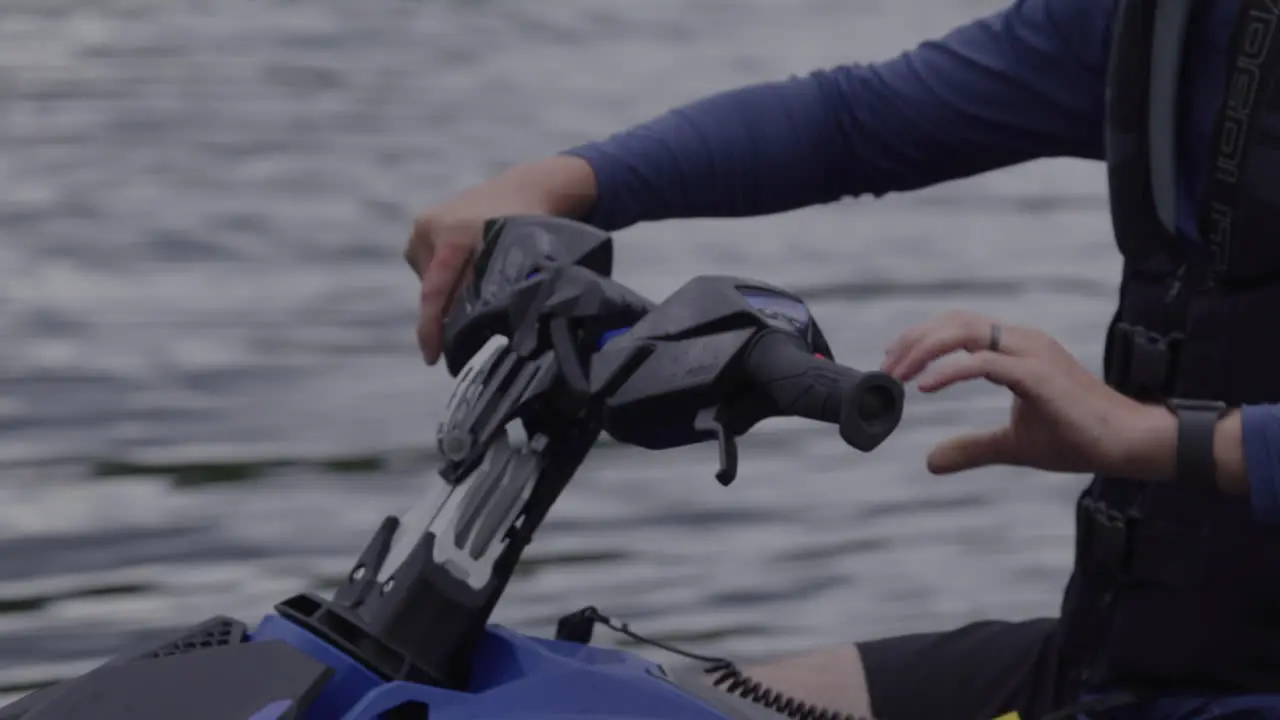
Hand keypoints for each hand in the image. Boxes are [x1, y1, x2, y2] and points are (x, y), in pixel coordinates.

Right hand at [407, 156, 597, 364]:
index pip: (435, 291)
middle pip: (434, 288)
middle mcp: (431, 226)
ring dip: (449, 293)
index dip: (431, 329)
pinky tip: (469, 270)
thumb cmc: (529, 227)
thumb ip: (495, 289)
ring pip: (432, 280)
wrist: (522, 189)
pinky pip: (430, 267)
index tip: (431, 357)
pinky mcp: (421, 227)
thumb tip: (480, 332)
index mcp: (454, 232)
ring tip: (479, 286)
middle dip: (445, 315)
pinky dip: (447, 277)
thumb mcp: (517, 258)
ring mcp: (423, 225)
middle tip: (465, 337)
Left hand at [881, 310, 1172, 476]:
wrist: (1126, 444)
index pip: (960, 326)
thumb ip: (971, 447)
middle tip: (887, 367)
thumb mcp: (1011, 445)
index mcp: (1016, 349)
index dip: (923, 338)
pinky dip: (950, 370)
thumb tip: (930, 460)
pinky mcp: (1038, 374)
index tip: (894, 361)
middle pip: (956, 322)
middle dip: (915, 340)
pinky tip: (925, 387)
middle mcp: (1022, 342)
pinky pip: (984, 362)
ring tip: (899, 373)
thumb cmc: (1077, 438)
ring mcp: (1031, 353)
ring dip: (925, 349)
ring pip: (966, 332)